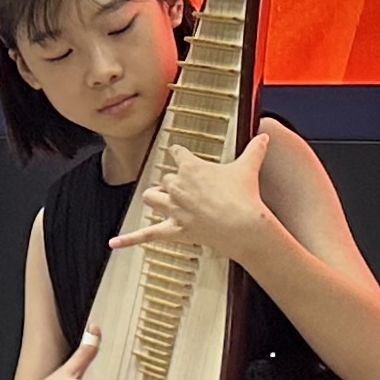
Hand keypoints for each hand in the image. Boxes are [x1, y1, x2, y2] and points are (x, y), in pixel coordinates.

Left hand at [111, 134, 273, 261]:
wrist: (244, 225)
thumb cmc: (244, 197)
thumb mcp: (248, 167)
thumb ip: (254, 150)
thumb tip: (264, 137)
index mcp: (191, 167)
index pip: (177, 153)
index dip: (180, 155)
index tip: (181, 155)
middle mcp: (178, 186)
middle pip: (165, 178)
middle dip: (174, 182)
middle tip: (189, 189)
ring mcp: (174, 208)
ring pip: (151, 198)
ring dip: (156, 198)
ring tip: (163, 201)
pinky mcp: (174, 229)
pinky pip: (146, 234)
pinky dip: (129, 239)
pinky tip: (114, 243)